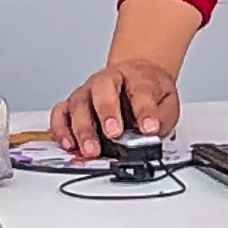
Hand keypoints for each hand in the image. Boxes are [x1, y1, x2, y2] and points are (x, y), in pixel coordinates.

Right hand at [50, 54, 185, 160]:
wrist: (134, 79)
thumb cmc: (148, 93)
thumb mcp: (167, 103)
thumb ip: (161, 119)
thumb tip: (150, 135)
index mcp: (135, 77)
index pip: (141, 91)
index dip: (145, 111)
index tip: (149, 128)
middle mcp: (107, 81)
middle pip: (102, 92)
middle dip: (107, 114)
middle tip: (114, 134)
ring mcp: (87, 92)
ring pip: (78, 104)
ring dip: (83, 129)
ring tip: (91, 150)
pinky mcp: (72, 105)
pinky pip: (60, 114)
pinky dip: (61, 129)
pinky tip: (69, 144)